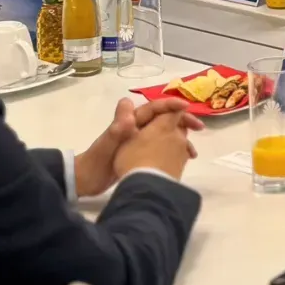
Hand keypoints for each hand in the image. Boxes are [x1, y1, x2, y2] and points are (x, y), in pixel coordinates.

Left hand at [74, 97, 203, 196]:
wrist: (85, 181)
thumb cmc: (96, 162)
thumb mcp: (107, 144)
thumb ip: (118, 127)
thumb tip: (127, 103)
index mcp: (130, 121)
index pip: (154, 107)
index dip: (171, 105)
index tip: (187, 108)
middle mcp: (136, 127)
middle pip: (163, 118)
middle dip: (182, 121)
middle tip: (199, 127)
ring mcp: (139, 140)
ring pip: (165, 132)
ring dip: (180, 138)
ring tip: (193, 151)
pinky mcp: (140, 153)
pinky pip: (162, 146)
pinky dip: (174, 151)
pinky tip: (182, 160)